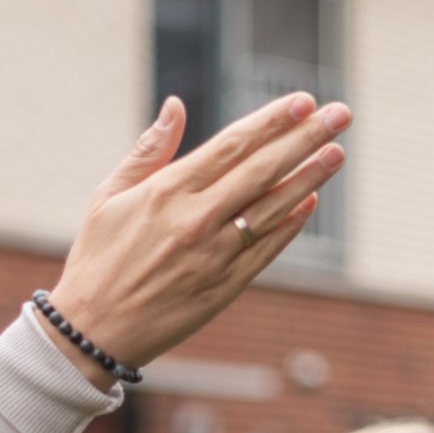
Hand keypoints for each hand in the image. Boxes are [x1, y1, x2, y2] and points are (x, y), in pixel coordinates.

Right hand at [41, 92, 349, 384]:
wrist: (93, 332)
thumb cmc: (97, 260)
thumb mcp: (109, 197)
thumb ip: (148, 151)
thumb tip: (176, 106)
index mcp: (167, 192)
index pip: (233, 145)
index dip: (272, 121)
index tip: (303, 100)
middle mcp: (196, 220)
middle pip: (263, 170)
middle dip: (305, 139)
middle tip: (339, 115)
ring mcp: (214, 255)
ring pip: (272, 208)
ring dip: (309, 178)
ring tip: (337, 152)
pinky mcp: (224, 288)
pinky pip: (266, 250)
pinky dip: (290, 225)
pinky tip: (310, 202)